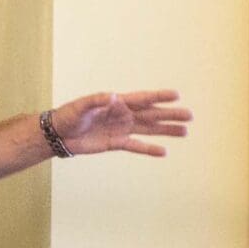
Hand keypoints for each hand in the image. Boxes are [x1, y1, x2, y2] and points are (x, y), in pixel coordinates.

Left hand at [50, 90, 190, 156]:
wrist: (58, 134)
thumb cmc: (68, 115)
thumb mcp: (81, 106)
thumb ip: (97, 101)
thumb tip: (113, 97)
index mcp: (117, 102)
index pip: (143, 98)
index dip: (159, 97)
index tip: (176, 95)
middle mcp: (123, 114)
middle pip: (152, 114)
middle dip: (171, 115)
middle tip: (190, 116)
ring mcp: (121, 129)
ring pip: (149, 130)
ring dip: (166, 131)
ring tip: (184, 132)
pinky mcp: (116, 143)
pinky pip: (136, 146)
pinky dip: (149, 149)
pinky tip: (163, 151)